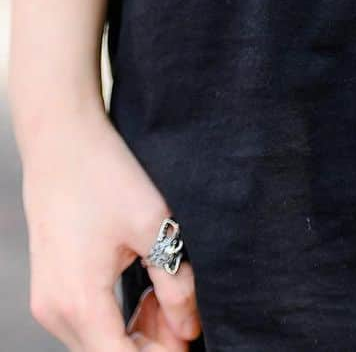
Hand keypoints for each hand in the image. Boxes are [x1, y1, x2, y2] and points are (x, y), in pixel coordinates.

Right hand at [20, 102, 201, 350]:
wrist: (61, 141)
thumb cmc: (105, 176)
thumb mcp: (153, 226)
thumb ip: (175, 284)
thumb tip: (190, 330)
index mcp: (79, 301)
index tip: (190, 343)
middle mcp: (55, 311)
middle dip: (152, 346)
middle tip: (185, 314)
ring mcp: (48, 302)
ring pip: (97, 342)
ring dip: (135, 334)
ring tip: (167, 297)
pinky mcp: (50, 289)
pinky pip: (86, 323)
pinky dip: (117, 319)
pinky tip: (144, 291)